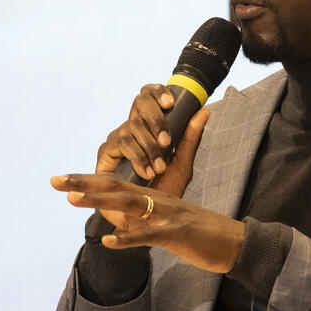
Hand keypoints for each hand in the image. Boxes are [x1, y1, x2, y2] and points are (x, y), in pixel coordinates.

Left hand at [50, 173, 245, 273]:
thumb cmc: (196, 232)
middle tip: (54, 180)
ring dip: (99, 200)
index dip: (86, 181)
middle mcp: (156, 200)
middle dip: (83, 183)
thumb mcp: (164, 222)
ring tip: (72, 198)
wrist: (231, 241)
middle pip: (115, 187)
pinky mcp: (175, 233)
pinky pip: (148, 235)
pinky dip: (128, 238)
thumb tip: (115, 220)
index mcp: (152, 196)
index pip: (114, 184)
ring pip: (129, 204)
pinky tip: (107, 241)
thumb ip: (140, 219)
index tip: (59, 179)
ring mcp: (166, 215)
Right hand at [96, 83, 209, 197]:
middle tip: (167, 142)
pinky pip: (120, 144)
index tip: (172, 103)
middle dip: (156, 119)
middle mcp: (133, 127)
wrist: (148, 218)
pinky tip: (146, 172)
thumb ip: (190, 137)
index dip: (158, 92)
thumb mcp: (182, 163)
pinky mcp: (105, 154)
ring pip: (132, 126)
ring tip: (159, 168)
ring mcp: (118, 139)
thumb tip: (204, 110)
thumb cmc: (164, 190)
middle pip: (139, 102)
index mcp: (151, 125)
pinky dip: (136, 157)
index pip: (151, 95)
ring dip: (148, 147)